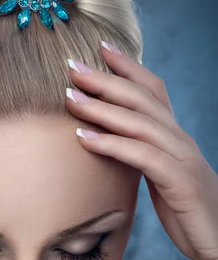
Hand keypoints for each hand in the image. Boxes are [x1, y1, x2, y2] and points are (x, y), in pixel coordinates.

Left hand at [65, 42, 217, 259]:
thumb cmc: (188, 212)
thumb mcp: (163, 178)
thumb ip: (144, 157)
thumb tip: (113, 146)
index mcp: (176, 137)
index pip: (153, 91)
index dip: (129, 67)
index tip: (100, 47)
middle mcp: (181, 141)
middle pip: (143, 99)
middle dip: (106, 80)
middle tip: (72, 66)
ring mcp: (183, 160)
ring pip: (141, 124)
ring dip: (102, 109)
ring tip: (70, 99)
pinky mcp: (182, 184)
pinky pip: (143, 158)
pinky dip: (112, 145)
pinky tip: (84, 138)